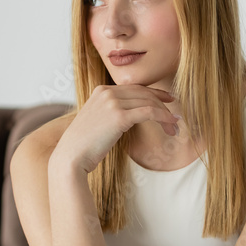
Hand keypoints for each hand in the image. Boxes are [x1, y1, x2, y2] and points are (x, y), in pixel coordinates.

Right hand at [51, 84, 177, 173]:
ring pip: (149, 102)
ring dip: (165, 115)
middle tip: (175, 117)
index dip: (154, 93)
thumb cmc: (83, 146)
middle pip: (144, 93)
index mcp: (101, 91)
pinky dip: (163, 118)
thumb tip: (129, 117)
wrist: (70, 157)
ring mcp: (112, 103)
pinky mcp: (119, 117)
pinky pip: (149, 112)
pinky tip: (171, 125)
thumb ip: (110, 113)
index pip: (134, 88)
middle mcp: (107, 92)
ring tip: (174, 128)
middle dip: (163, 104)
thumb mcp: (96, 122)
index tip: (167, 101)